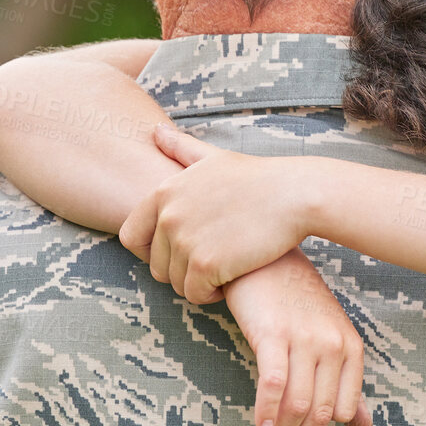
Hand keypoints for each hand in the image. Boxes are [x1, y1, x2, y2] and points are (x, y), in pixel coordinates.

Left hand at [119, 125, 320, 304]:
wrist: (294, 195)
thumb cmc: (258, 177)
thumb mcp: (214, 157)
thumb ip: (181, 148)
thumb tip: (154, 131)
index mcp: (163, 193)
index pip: (131, 237)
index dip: (151, 251)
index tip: (178, 253)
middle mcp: (168, 217)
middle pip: (156, 266)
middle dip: (181, 270)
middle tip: (211, 262)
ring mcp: (185, 241)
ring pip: (176, 283)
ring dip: (198, 283)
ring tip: (224, 269)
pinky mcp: (206, 265)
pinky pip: (195, 294)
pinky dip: (212, 294)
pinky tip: (231, 279)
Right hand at [222, 249, 372, 425]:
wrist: (264, 258)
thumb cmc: (293, 299)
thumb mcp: (327, 338)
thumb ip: (345, 383)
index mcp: (350, 348)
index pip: (343, 409)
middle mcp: (333, 345)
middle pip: (321, 413)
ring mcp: (304, 339)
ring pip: (299, 405)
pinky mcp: (274, 333)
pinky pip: (274, 384)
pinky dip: (267, 412)